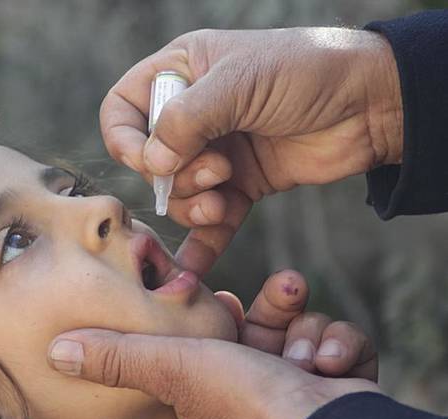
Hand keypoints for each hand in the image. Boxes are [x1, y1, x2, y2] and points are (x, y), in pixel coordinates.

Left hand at [47, 270, 378, 418]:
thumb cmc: (247, 401)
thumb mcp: (172, 367)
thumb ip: (117, 357)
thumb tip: (56, 352)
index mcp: (214, 380)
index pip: (216, 335)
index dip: (226, 311)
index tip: (229, 295)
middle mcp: (257, 383)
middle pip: (267, 323)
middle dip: (278, 305)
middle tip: (285, 289)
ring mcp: (300, 384)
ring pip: (305, 327)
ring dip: (309, 330)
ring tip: (306, 352)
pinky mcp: (340, 381)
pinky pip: (343, 342)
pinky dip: (342, 346)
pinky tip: (330, 365)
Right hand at [101, 28, 402, 274]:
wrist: (371, 103)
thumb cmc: (307, 70)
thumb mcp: (240, 80)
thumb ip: (186, 120)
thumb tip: (152, 164)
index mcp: (182, 72)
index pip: (123, 108)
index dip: (124, 138)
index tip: (149, 159)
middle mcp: (193, 114)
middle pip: (149, 159)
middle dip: (177, 173)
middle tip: (216, 169)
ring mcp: (216, 152)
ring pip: (178, 193)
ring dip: (194, 203)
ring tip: (225, 195)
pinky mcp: (242, 185)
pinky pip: (212, 220)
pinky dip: (203, 244)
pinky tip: (193, 271)